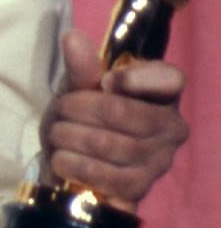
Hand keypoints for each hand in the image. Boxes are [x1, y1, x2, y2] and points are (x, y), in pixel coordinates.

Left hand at [43, 29, 187, 209]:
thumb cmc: (81, 113)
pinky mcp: (141, 189)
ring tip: (57, 132)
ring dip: (71, 136)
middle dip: (81, 108)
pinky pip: (108, 177)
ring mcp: (158, 161)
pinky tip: (61, 158)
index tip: (103, 81)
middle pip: (124, 112)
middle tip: (61, 108)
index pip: (169, 79)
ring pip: (110, 145)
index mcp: (162, 92)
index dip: (135, 78)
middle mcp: (170, 127)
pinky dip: (76, 165)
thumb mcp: (76, 85)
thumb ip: (80, 65)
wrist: (69, 157)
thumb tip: (73, 39)